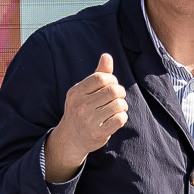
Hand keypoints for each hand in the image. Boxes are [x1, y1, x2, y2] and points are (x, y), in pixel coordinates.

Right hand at [43, 52, 128, 180]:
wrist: (71, 138)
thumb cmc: (81, 108)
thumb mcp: (84, 91)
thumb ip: (98, 74)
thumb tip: (107, 56)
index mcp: (76, 92)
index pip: (101, 78)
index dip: (112, 79)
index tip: (112, 85)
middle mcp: (81, 105)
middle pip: (112, 91)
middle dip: (120, 92)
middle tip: (118, 96)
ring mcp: (89, 120)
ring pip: (118, 105)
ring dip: (122, 105)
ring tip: (117, 107)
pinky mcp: (98, 133)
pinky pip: (120, 119)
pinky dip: (122, 117)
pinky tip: (116, 118)